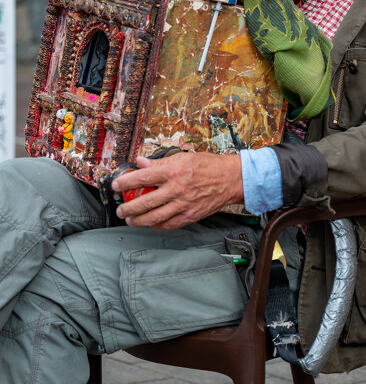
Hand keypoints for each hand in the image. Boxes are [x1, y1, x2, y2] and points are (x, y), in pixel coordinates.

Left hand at [112, 151, 243, 229]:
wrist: (230, 179)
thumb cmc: (208, 165)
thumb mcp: (183, 157)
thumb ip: (160, 163)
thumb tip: (140, 162)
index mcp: (174, 172)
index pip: (143, 177)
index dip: (126, 182)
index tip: (116, 185)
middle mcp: (177, 189)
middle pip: (145, 202)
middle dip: (128, 207)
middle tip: (120, 209)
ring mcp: (183, 205)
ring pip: (155, 217)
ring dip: (139, 220)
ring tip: (130, 220)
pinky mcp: (190, 216)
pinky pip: (169, 225)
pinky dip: (156, 226)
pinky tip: (150, 224)